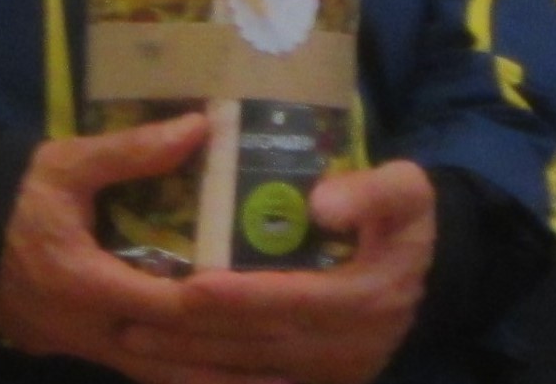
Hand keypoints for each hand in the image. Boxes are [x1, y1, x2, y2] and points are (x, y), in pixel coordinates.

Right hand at [0, 114, 255, 383]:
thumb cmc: (12, 195)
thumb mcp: (67, 164)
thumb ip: (133, 153)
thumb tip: (201, 126)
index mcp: (87, 285)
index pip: (169, 308)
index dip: (223, 311)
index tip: (277, 308)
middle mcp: (89, 330)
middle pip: (174, 361)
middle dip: (234, 365)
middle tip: (294, 361)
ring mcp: (82, 348)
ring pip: (158, 377)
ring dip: (214, 380)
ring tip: (274, 379)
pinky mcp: (78, 351)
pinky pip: (141, 372)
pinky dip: (183, 376)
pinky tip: (221, 374)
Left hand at [117, 159, 435, 383]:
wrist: (422, 272)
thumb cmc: (402, 219)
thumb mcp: (406, 190)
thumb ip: (372, 193)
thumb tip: (321, 205)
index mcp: (366, 299)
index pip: (293, 302)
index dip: (241, 299)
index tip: (191, 288)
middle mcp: (349, 349)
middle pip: (260, 343)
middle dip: (194, 334)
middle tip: (134, 318)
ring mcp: (332, 375)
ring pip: (250, 372)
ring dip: (189, 361)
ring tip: (133, 342)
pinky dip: (211, 380)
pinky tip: (167, 370)